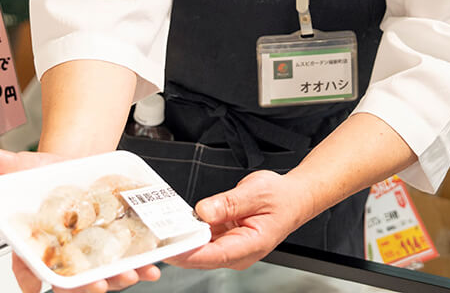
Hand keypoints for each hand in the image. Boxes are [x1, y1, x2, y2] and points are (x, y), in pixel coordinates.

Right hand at [0, 146, 162, 292]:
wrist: (77, 165)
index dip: (33, 280)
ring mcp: (89, 254)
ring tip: (133, 274)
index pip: (27, 269)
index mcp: (33, 243)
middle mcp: (61, 254)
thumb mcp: (26, 167)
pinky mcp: (113, 247)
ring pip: (100, 276)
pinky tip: (152, 265)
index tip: (40, 287)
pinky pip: (126, 262)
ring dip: (117, 279)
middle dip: (84, 287)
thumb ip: (4, 166)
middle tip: (98, 286)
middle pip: (70, 281)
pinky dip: (141, 265)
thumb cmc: (46, 175)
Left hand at [166, 170, 317, 270]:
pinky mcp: (225, 241)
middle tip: (156, 236)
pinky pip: (204, 239)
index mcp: (251, 245)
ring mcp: (231, 249)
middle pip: (202, 256)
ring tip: (163, 227)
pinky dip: (192, 232)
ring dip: (184, 239)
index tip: (170, 246)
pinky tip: (179, 222)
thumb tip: (203, 211)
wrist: (294, 198)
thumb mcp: (255, 192)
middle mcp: (239, 253)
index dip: (190, 252)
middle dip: (180, 247)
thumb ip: (228, 203)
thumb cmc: (281, 198)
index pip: (214, 255)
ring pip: (200, 249)